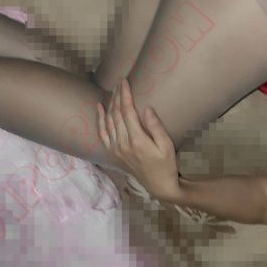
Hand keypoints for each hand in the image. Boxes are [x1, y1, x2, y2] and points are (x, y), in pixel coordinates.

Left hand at [96, 77, 180, 200]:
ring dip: (110, 104)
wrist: (158, 185)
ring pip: (109, 121)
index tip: (125, 81)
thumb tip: (146, 108)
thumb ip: (155, 127)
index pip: (127, 111)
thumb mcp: (166, 146)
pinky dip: (100, 119)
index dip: (125, 94)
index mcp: (136, 140)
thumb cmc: (166, 165)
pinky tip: (100, 107)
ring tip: (113, 90)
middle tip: (120, 81)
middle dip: (117, 95)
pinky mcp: (114, 153)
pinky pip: (103, 133)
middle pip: (116, 113)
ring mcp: (116, 149)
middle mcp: (122, 144)